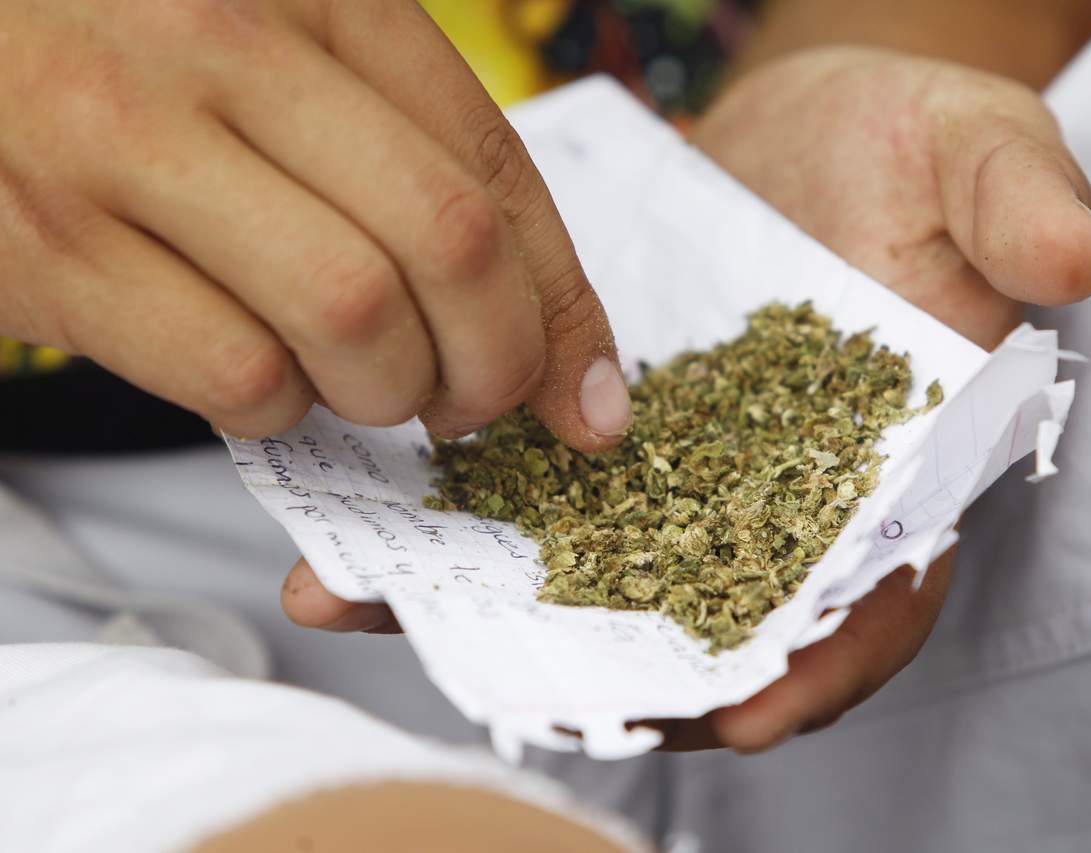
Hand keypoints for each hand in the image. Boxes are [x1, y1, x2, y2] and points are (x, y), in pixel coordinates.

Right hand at [0, 0, 630, 447]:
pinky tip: (263, 374)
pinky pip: (232, 372)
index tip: (587, 396)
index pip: (493, 169)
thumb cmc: (146, 54)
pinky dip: (277, 408)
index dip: (563, 305)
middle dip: (494, 364)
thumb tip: (567, 367)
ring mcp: (127, 144)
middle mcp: (227, 48)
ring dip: (385, 388)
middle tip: (472, 400)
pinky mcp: (53, 249)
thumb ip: (423, 171)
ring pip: (352, 315)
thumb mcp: (298, 61)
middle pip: (447, 244)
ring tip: (364, 380)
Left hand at [279, 46, 1090, 720]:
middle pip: (718, 617)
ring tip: (387, 609)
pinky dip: (466, 527)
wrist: (805, 126)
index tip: (745, 713)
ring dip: (508, 612)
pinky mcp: (608, 435)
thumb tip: (1069, 261)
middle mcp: (784, 496)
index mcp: (894, 466)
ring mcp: (690, 473)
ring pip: (607, 573)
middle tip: (535, 698)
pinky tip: (369, 539)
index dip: (825, 660)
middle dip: (632, 671)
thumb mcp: (978, 152)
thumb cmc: (912, 145)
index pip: (876, 590)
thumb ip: (1017, 205)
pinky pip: (539, 499)